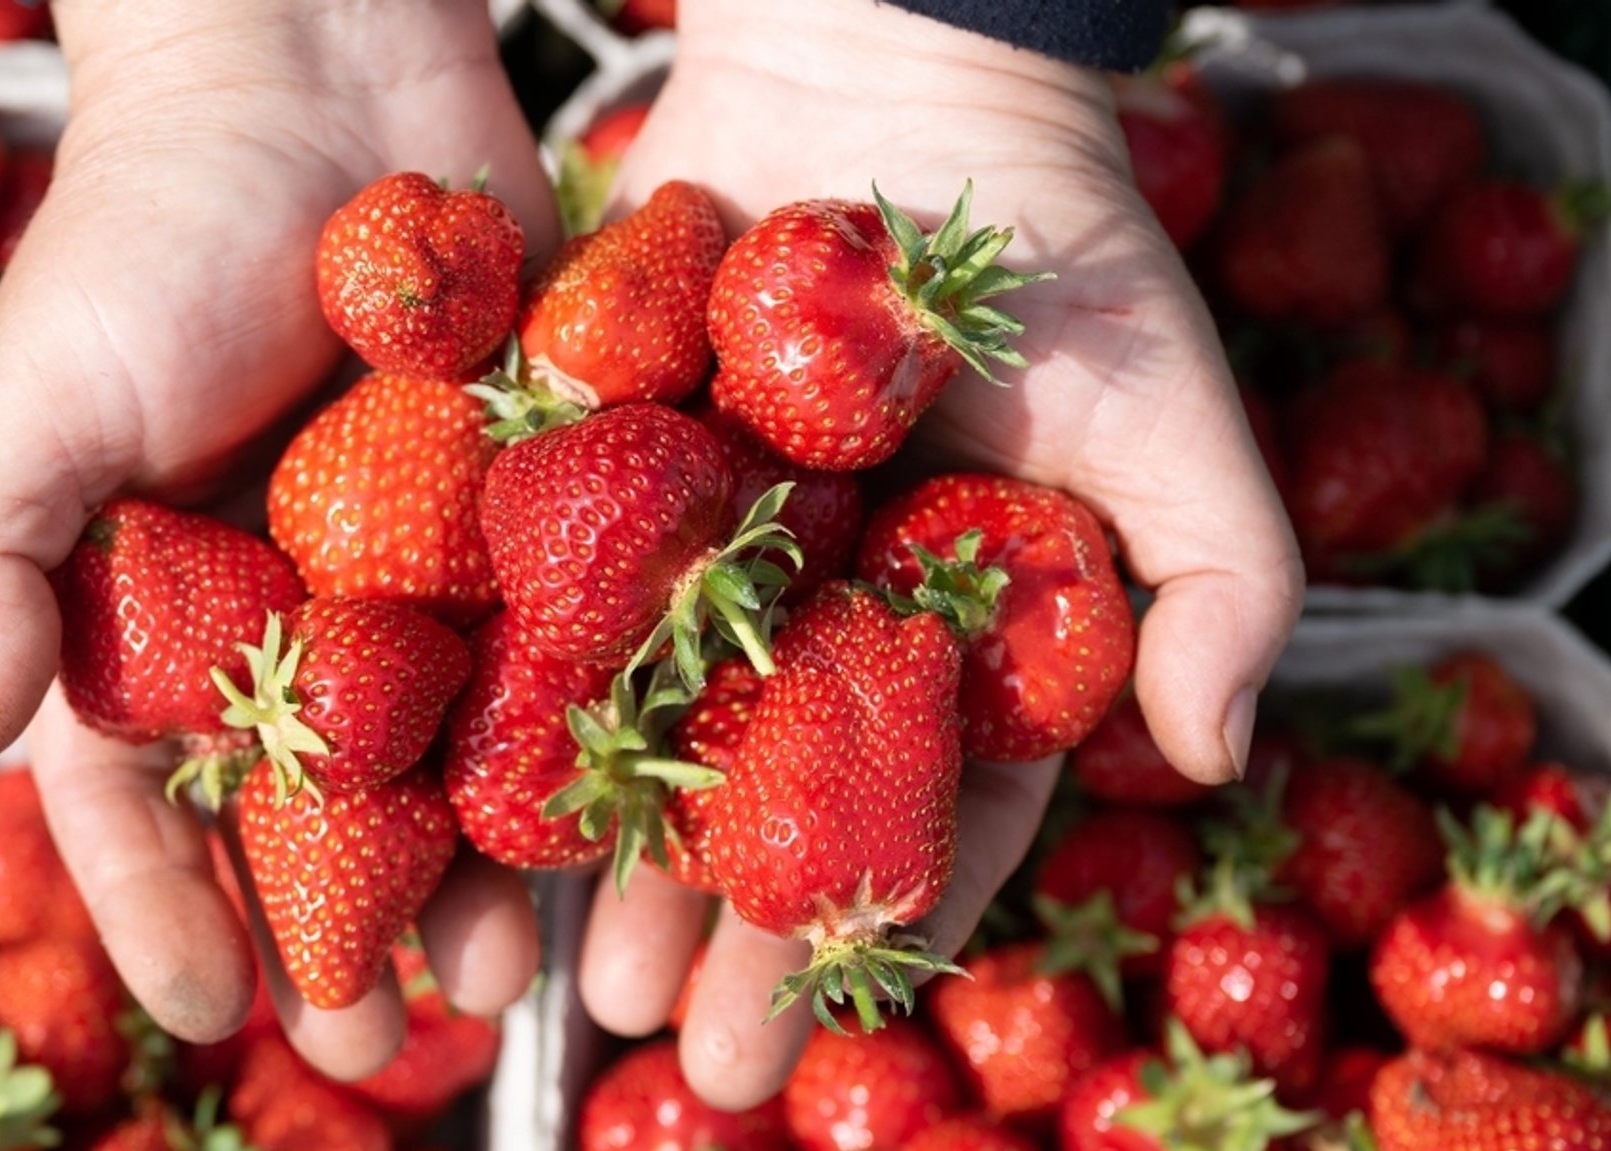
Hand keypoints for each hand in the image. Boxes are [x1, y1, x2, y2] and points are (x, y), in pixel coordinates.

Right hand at [0, 0, 556, 1076]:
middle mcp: (280, 603)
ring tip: (497, 974)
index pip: (139, 789)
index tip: (217, 1017)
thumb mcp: (38, 392)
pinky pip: (546, 640)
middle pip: (303, 801)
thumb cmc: (149, 222)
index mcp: (150, 601)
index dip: (166, 907)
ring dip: (463, 868)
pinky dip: (570, 731)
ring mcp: (406, 560)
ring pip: (436, 750)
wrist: (314, 66)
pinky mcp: (521, 501)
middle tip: (373, 1044)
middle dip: (332, 924)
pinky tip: (606, 823)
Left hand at [576, 0, 1302, 1108]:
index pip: (917, 814)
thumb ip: (1222, 579)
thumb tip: (1226, 753)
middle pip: (762, 803)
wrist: (889, 63)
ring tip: (544, 965)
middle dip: (715, 929)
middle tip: (663, 1047)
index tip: (798, 1036)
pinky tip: (450, 790)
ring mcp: (705, 546)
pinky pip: (546, 596)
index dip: (865, 931)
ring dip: (595, 852)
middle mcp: (822, 611)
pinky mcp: (600, 466)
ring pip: (640, 729)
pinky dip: (502, 690)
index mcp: (955, 631)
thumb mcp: (1170, 409)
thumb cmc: (1054, 237)